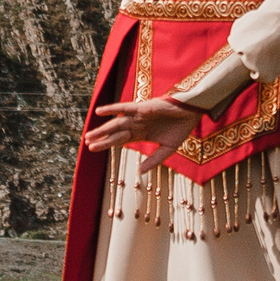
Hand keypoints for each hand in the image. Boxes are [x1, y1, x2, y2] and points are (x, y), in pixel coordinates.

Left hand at [84, 95, 201, 159]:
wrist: (192, 112)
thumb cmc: (181, 128)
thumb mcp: (168, 149)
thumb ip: (154, 160)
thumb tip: (140, 172)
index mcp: (141, 134)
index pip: (120, 140)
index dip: (107, 144)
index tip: (92, 149)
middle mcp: (137, 124)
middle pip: (115, 133)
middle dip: (101, 139)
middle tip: (87, 145)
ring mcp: (138, 116)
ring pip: (117, 124)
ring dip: (103, 129)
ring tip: (89, 136)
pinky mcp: (143, 108)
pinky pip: (125, 108)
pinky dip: (112, 109)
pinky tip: (99, 111)